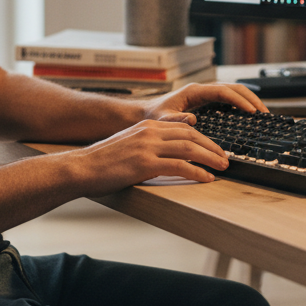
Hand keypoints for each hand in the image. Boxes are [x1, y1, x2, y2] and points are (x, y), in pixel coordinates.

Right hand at [69, 118, 230, 190]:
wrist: (80, 168)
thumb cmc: (102, 162)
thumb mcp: (129, 145)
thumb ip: (149, 145)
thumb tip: (169, 156)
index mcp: (147, 126)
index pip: (184, 127)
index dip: (204, 138)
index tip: (215, 149)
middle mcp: (150, 132)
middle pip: (191, 134)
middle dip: (212, 147)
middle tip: (225, 159)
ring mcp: (147, 147)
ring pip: (189, 148)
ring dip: (210, 158)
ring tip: (222, 168)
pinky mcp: (144, 163)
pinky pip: (179, 166)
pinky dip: (197, 172)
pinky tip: (205, 179)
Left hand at [137, 82, 268, 125]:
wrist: (146, 114)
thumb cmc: (154, 116)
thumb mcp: (162, 120)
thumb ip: (175, 120)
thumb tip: (192, 119)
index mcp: (194, 91)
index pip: (224, 92)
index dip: (239, 101)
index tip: (252, 111)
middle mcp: (202, 89)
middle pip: (234, 88)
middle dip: (251, 99)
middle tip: (265, 113)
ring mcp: (206, 94)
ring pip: (234, 92)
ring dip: (249, 100)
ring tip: (262, 113)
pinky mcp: (207, 101)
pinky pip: (229, 99)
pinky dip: (242, 104)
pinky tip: (249, 115)